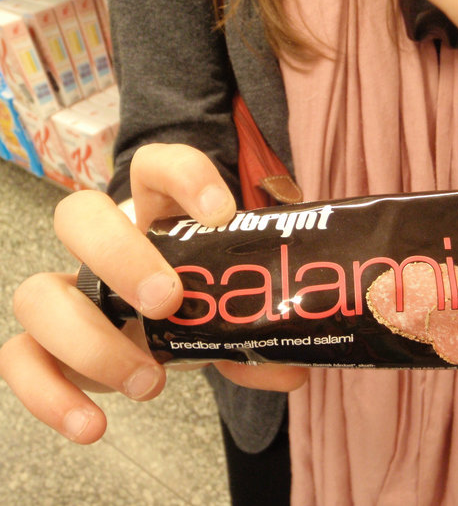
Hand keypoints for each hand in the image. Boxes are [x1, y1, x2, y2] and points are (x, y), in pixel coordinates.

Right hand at [0, 144, 307, 443]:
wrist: (166, 330)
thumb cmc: (201, 302)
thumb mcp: (233, 310)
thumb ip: (258, 334)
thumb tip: (293, 370)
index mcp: (157, 216)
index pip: (157, 167)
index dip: (185, 178)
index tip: (222, 214)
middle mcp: (105, 244)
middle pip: (79, 216)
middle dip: (120, 257)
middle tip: (168, 303)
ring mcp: (69, 291)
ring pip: (37, 294)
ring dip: (90, 342)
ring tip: (150, 381)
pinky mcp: (47, 344)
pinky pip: (19, 359)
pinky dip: (48, 395)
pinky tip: (93, 427)